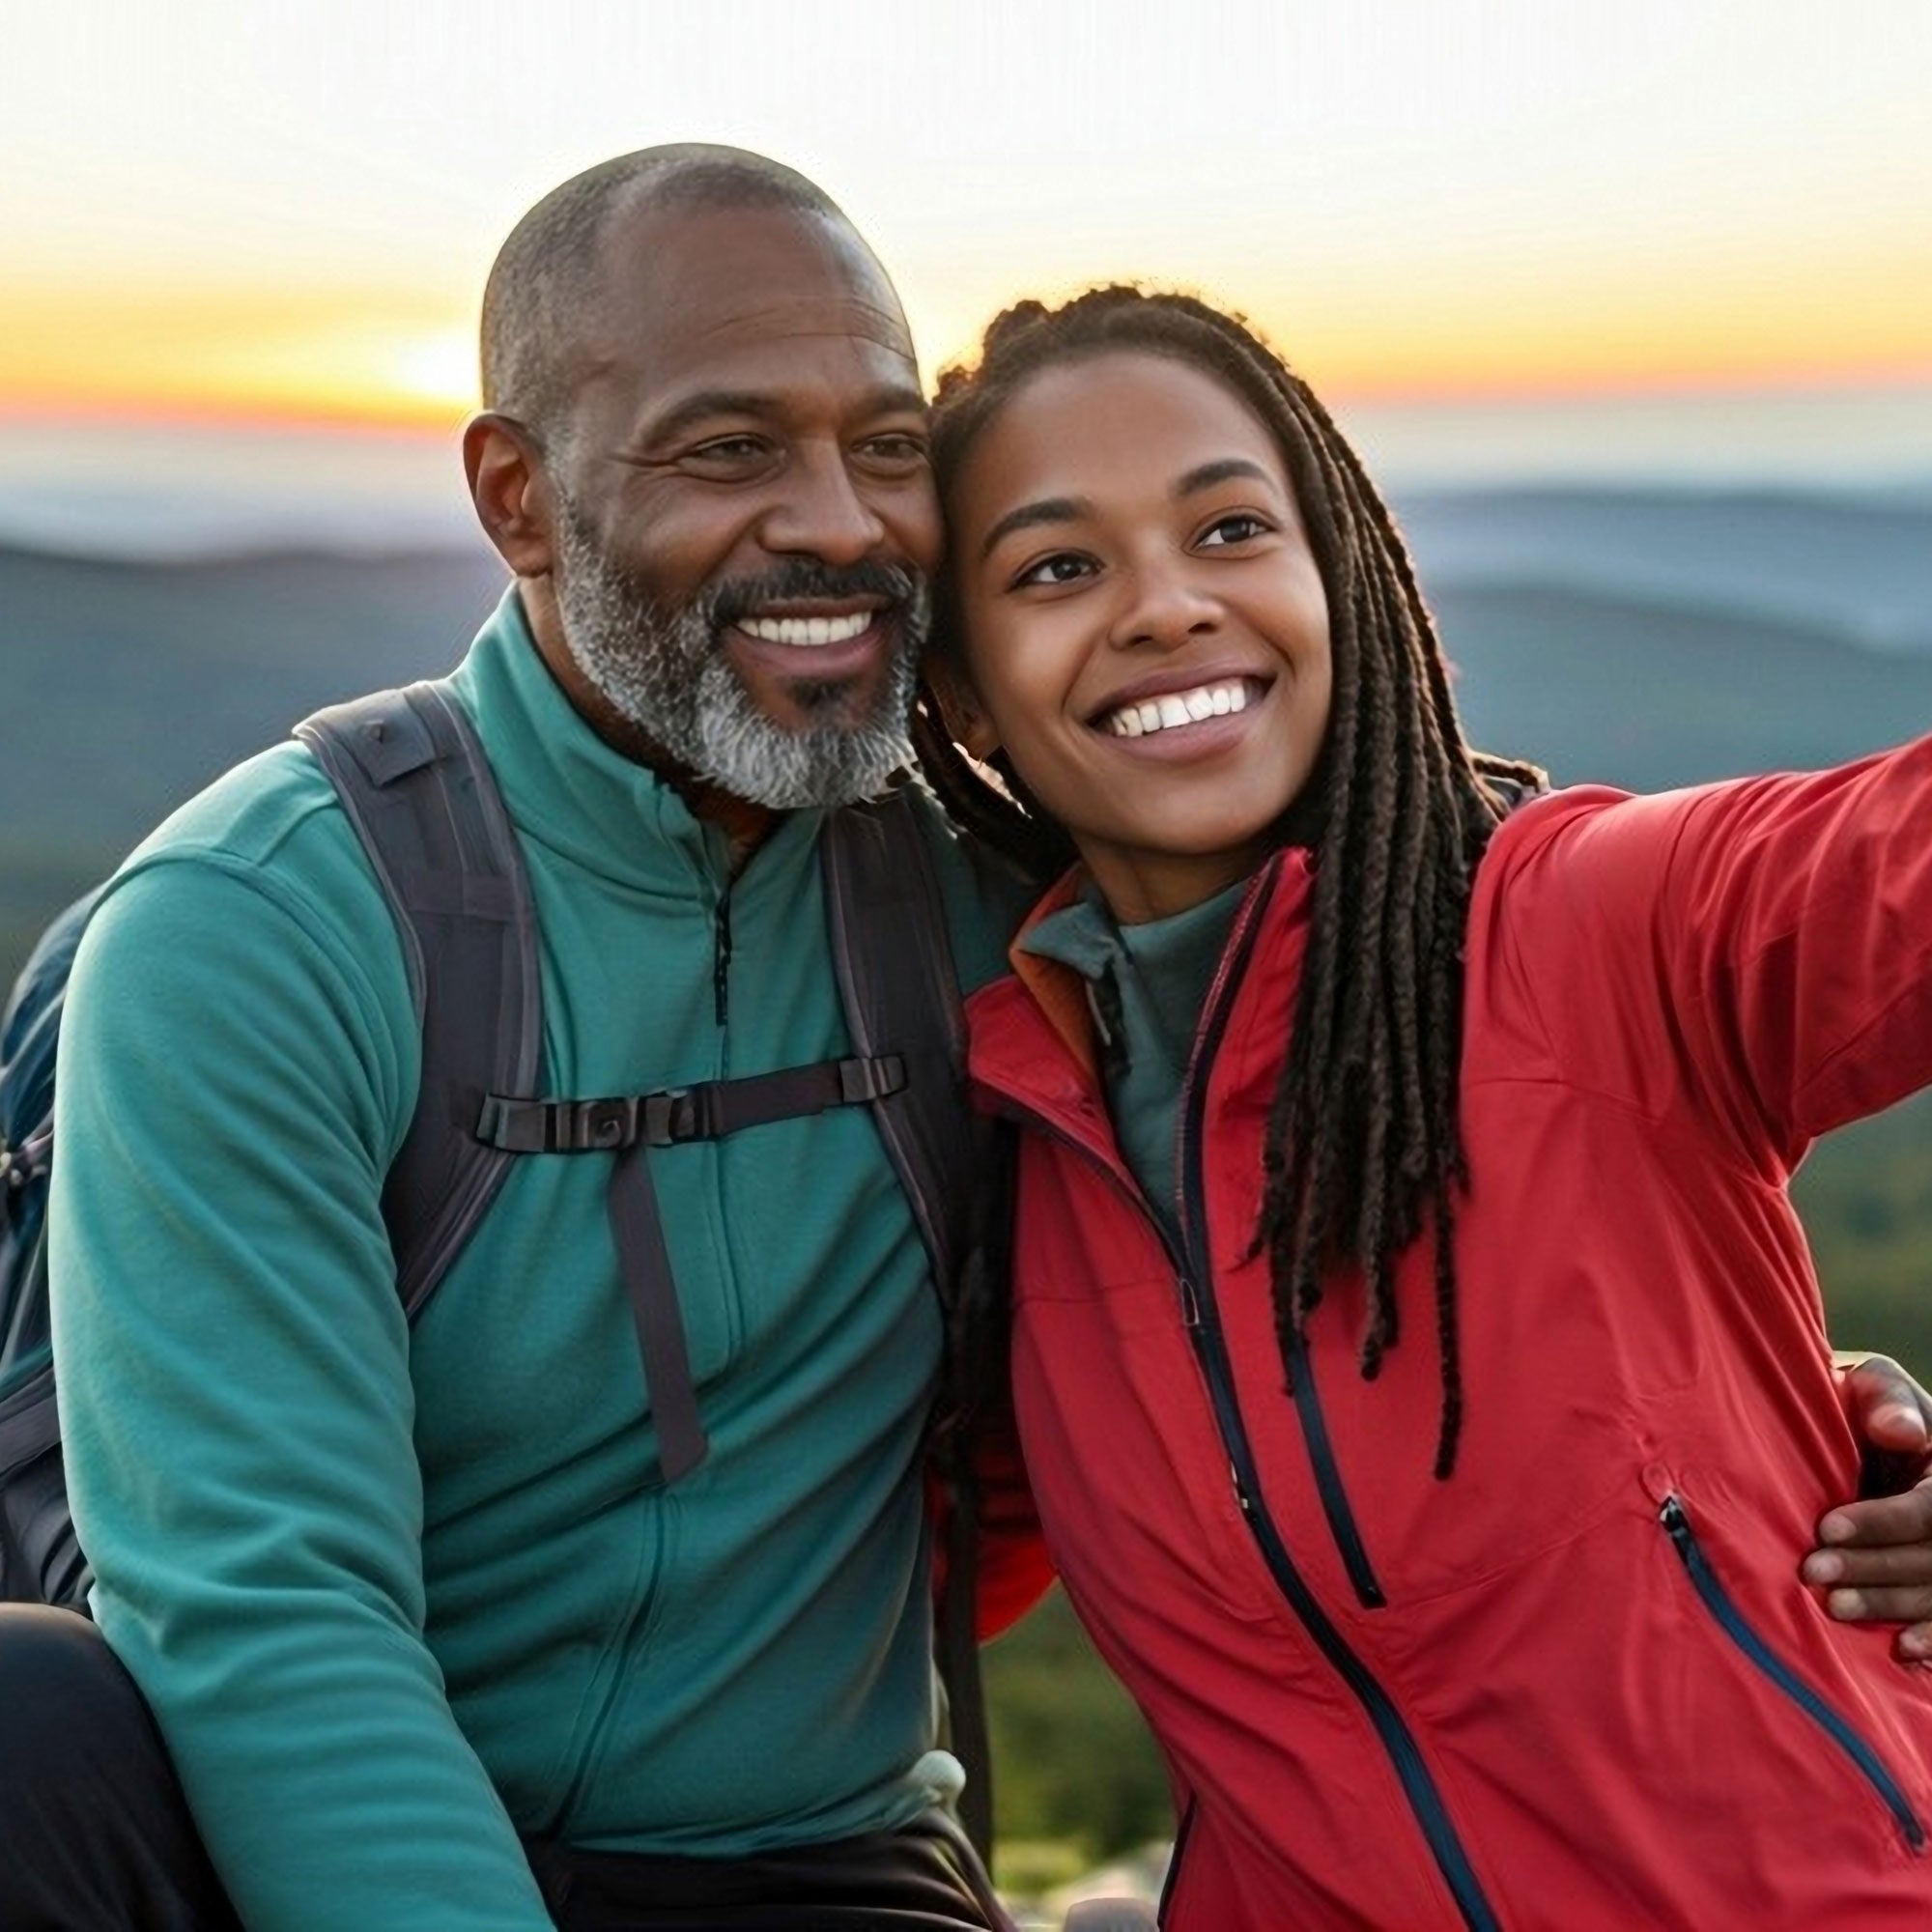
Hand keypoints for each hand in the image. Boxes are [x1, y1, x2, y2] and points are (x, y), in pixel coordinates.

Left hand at [1802, 1354, 1931, 1662]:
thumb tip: (1902, 1431)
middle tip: (1813, 1575)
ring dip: (1890, 1606)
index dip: (1881, 1523)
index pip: (1929, 1509)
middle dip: (1875, 1570)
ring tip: (1834, 1609)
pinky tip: (1903, 1652)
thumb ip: (1886, 1400)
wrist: (1859, 1433)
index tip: (1825, 1528)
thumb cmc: (1864, 1405)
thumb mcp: (1874, 1386)